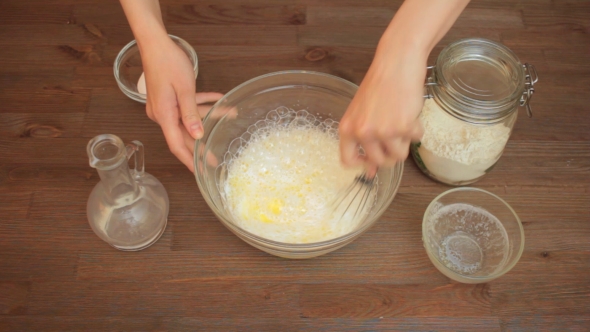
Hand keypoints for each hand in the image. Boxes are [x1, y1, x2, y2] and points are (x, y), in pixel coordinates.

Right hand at [140, 36, 222, 170]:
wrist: (155, 43)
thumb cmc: (168, 62)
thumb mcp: (184, 89)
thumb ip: (191, 113)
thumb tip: (197, 135)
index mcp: (164, 115)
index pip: (176, 144)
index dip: (189, 160)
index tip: (199, 172)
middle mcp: (162, 114)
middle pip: (183, 135)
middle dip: (201, 145)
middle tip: (215, 159)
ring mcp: (164, 106)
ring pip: (188, 118)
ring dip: (208, 117)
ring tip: (229, 115)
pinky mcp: (167, 98)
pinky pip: (186, 106)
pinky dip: (201, 104)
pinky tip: (218, 100)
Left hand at [339, 50, 425, 176]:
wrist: (396, 62)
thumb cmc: (380, 85)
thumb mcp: (363, 113)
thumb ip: (363, 140)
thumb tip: (370, 171)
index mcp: (347, 129)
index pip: (348, 161)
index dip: (363, 164)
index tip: (372, 160)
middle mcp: (362, 132)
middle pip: (379, 162)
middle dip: (390, 153)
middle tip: (394, 136)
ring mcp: (383, 131)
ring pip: (399, 156)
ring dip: (404, 142)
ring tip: (402, 122)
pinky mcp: (403, 126)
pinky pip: (415, 140)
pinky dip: (417, 129)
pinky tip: (411, 113)